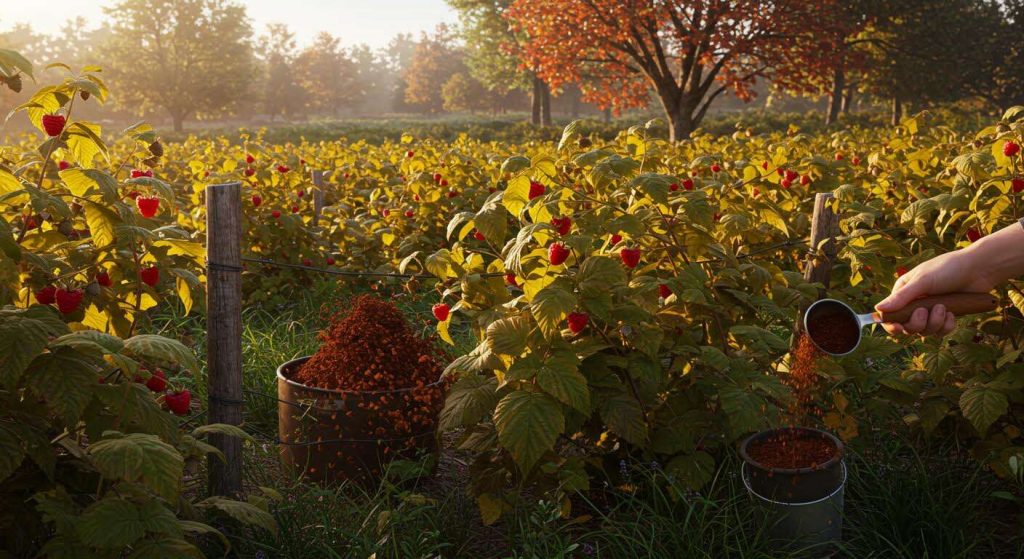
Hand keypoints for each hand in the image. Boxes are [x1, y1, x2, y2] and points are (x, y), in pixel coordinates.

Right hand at [875, 249, 991, 336]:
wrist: (979, 269)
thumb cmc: (948, 268)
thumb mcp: (922, 281)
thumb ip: (901, 297)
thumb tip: (878, 310)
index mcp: (904, 293)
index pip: (891, 315)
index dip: (892, 325)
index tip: (899, 328)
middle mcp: (915, 303)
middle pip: (907, 327)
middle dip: (917, 323)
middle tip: (925, 312)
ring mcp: (931, 311)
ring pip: (925, 331)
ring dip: (934, 322)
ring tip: (944, 307)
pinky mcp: (946, 316)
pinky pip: (941, 331)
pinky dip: (946, 325)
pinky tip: (952, 313)